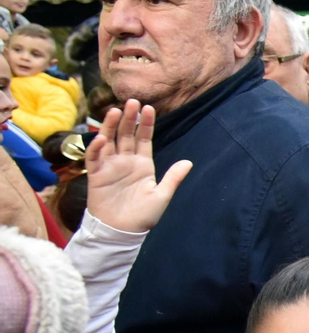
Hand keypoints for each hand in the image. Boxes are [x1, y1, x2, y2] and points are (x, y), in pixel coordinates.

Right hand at [85, 100, 191, 232]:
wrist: (122, 231)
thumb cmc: (143, 216)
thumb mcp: (162, 195)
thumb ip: (173, 178)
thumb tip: (189, 162)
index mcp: (143, 164)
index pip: (144, 138)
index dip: (145, 124)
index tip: (149, 108)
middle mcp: (125, 162)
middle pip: (125, 135)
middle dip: (128, 118)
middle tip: (131, 101)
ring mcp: (110, 167)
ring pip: (108, 141)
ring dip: (109, 126)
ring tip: (114, 111)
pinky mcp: (96, 175)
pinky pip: (94, 158)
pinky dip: (96, 148)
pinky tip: (101, 138)